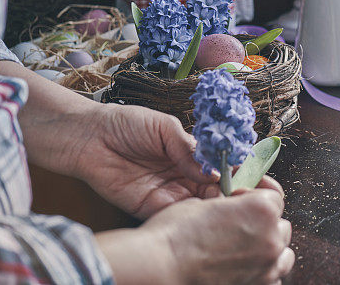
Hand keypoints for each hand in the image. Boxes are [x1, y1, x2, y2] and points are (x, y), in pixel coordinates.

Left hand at [76, 103, 282, 218]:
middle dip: (230, 193)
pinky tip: (201, 213)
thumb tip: (212, 170)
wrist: (87, 137)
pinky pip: (175, 216)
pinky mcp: (150, 207)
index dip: (236, 172)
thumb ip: (189, 148)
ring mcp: (168, 192)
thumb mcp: (164, 127)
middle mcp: (183, 176)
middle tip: (242, 197)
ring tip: (226, 205)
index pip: (220, 166)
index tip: (252, 177)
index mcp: (190, 154)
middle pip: (214, 190)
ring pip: (199, 205)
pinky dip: (189, 216)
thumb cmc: (125, 123)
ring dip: (213, 207)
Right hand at [97, 189, 293, 284]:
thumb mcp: (204, 203)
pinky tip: (246, 268)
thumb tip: (233, 208)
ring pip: (283, 254)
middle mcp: (271, 237)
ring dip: (270, 248)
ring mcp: (266, 267)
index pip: (274, 197)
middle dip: (264, 223)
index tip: (239, 199)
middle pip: (281, 225)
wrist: (159, 267)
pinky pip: (273, 278)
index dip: (254, 196)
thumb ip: (230, 205)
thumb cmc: (175, 234)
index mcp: (262, 209)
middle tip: (239, 225)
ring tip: (246, 247)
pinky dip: (264, 272)